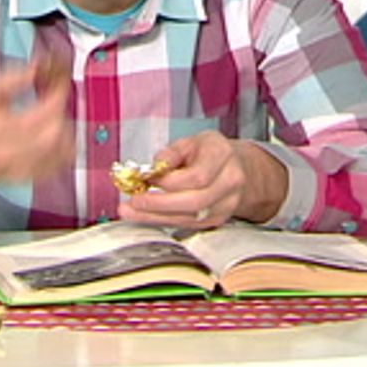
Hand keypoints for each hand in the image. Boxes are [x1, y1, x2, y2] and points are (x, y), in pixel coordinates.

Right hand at [0, 59, 73, 204]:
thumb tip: (39, 69)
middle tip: (57, 98)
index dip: (57, 95)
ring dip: (66, 126)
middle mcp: (7, 155)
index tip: (61, 82)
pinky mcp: (33, 178)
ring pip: (63, 149)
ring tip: (54, 114)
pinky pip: (63, 162)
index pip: (37, 114)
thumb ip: (12, 78)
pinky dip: (67, 144)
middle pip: (53, 134)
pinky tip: (57, 132)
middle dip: (61, 112)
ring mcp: (21, 170)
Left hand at [119, 131, 286, 227]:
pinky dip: (163, 221)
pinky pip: (188, 224)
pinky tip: (144, 216)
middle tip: (133, 202)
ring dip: (156, 216)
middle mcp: (230, 183)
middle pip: (194, 202)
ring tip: (130, 212)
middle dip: (159, 204)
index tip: (146, 178)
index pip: (197, 176)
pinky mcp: (217, 220)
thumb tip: (154, 167)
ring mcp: (226, 205)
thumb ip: (172, 153)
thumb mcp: (191, 141)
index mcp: (223, 155)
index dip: (169, 181)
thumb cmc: (209, 152)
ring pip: (190, 217)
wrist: (237, 168)